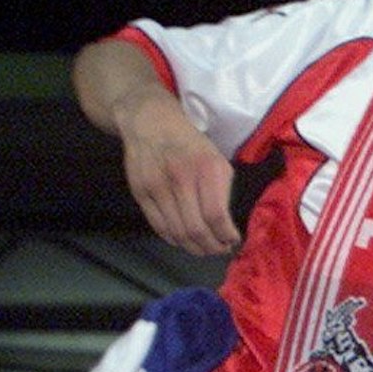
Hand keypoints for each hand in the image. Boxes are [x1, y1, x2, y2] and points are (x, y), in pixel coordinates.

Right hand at [118, 87, 239, 254]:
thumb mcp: (217, 160)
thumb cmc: (191, 143)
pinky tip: (184, 240)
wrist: (150, 121)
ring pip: (176, 232)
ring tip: (204, 249)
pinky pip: (158, 226)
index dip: (226, 235)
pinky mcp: (139, 192)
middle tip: (219, 250)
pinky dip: (173, 239)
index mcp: (206, 169)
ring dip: (193, 247)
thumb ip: (222, 192)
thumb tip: (227, 227)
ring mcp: (157, 186)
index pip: (216, 215)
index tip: (233, 241)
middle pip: (196, 229)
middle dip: (211, 247)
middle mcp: (180, 179)